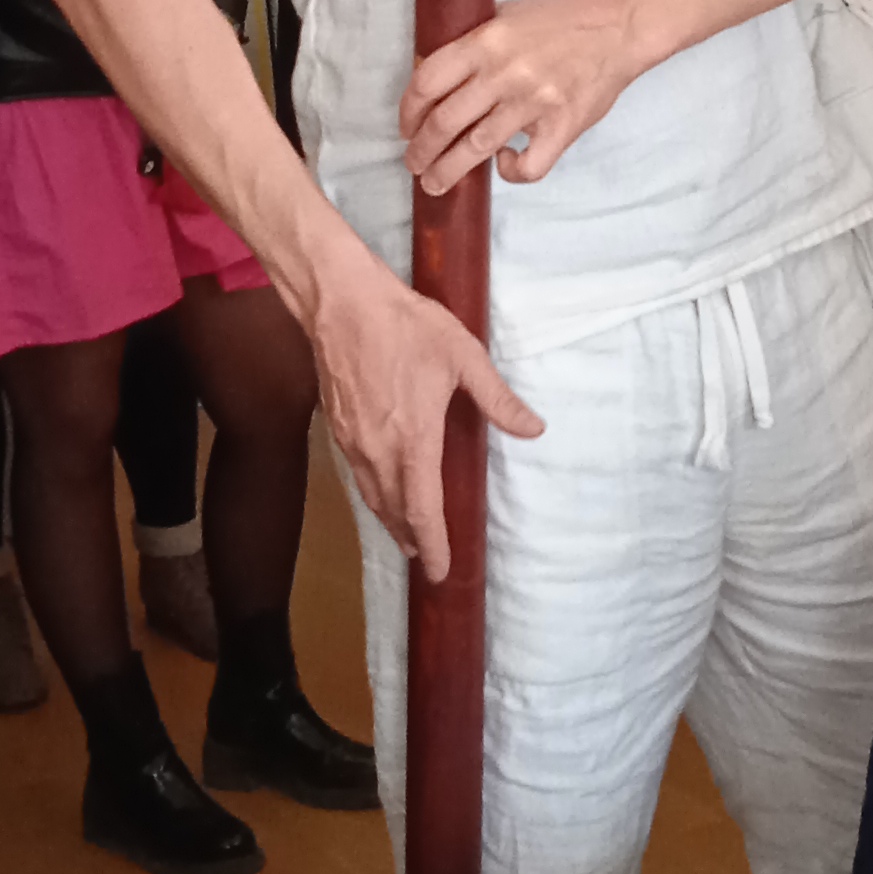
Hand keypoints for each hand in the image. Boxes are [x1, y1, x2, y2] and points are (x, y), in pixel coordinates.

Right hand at [307, 244, 541, 575]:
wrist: (339, 302)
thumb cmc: (405, 326)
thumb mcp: (463, 357)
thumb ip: (497, 398)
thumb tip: (534, 428)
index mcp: (413, 441)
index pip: (422, 511)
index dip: (434, 545)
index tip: (443, 571)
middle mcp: (378, 451)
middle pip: (395, 512)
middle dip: (414, 540)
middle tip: (430, 560)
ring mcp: (352, 442)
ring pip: (373, 496)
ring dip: (391, 521)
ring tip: (408, 536)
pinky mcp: (338, 428)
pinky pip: (358, 476)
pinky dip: (374, 495)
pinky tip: (382, 490)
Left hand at [400, 0, 646, 192]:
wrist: (617, 26)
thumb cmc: (559, 19)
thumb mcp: (504, 16)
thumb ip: (469, 44)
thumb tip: (428, 71)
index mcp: (484, 42)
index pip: (427, 82)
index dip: (408, 111)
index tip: (406, 128)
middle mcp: (503, 74)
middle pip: (444, 123)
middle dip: (420, 150)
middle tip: (414, 163)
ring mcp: (533, 103)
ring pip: (476, 149)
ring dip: (447, 171)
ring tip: (435, 183)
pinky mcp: (561, 127)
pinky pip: (528, 166)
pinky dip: (511, 172)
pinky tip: (504, 165)